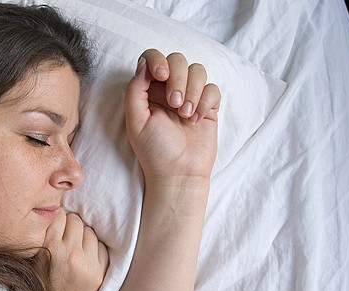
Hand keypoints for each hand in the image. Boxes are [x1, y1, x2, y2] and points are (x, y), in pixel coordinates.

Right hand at [38, 212, 108, 290]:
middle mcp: (71, 253)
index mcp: (51, 249)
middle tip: (68, 233)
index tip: (58, 222)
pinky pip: (101, 246)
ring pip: (90, 231)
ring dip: (84, 234)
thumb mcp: (36, 260)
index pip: (60, 217)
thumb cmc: (45, 284)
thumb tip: (55, 213)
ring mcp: (88, 262)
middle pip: (76, 221)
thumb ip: (45, 237)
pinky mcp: (100, 270)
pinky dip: (94, 247)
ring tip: (78, 244)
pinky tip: (87, 254)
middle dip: (72, 224)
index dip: (59, 217)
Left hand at [124, 49, 220, 179]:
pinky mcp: (207, 106)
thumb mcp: (136, 120)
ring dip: (193, 90)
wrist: (179, 173)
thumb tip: (145, 64)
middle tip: (175, 103)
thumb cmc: (154, 151)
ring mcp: (189, 96)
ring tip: (186, 115)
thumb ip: (135, 89)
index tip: (161, 75)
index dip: (158, 59)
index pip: (152, 58)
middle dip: (178, 78)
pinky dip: (206, 101)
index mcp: (147, 90)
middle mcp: (168, 90)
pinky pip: (213, 88)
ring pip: (198, 70)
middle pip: (177, 60)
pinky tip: (197, 120)